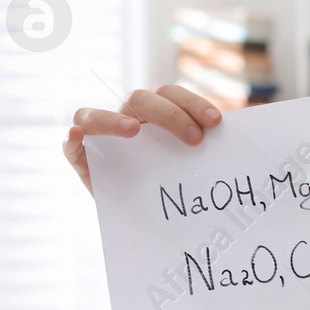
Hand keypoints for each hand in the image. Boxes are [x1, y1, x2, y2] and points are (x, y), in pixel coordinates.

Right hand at [63, 85, 222, 194]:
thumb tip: (238, 139)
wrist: (148, 215)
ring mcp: (100, 136)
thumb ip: (207, 150)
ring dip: (114, 120)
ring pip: (96, 114)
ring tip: (133, 131)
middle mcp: (127, 117)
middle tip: (195, 139)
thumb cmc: (174, 182)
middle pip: (141, 99)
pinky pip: (71, 143)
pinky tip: (76, 136)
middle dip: (170, 115)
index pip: (171, 94)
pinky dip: (72, 137)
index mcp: (156, 112)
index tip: (216, 122)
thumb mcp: (192, 164)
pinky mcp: (81, 159)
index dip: (192, 103)